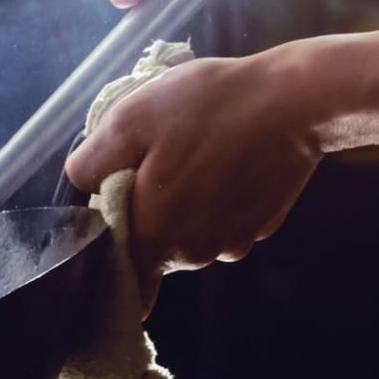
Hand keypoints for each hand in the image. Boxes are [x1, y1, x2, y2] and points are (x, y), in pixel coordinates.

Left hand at [64, 56, 322, 311]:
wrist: (296, 102)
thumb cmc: (209, 108)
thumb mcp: (131, 120)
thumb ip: (93, 163)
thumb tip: (82, 185)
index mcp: (155, 237)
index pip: (120, 276)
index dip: (110, 250)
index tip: (113, 217)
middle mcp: (193, 254)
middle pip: (153, 246)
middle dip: (148, 211)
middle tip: (158, 158)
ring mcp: (233, 242)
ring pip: (189, 233)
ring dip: (185, 205)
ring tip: (197, 153)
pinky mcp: (261, 226)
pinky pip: (223, 221)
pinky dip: (219, 200)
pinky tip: (228, 161)